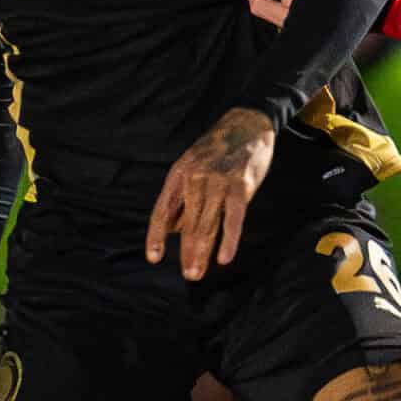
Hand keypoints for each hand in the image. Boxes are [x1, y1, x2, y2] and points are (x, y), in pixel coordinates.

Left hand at [146, 106, 276, 280]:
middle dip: (187, 252)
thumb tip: (175, 230)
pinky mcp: (241, 185)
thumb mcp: (191, 166)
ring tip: (198, 272)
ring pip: (207, 224)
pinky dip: (229, 240)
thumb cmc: (217, 150)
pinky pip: (233, 218)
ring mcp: (218, 182)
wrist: (246, 124)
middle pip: (187, 223)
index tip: (154, 257)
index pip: (163, 211)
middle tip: (188, 275)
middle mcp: (194, 178)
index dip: (157, 236)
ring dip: (203, 252)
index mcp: (178, 175)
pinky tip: (224, 258)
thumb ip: (183, 197)